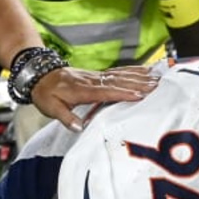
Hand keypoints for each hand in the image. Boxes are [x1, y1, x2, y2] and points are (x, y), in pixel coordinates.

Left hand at [30, 64, 156, 131]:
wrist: (40, 75)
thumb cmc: (46, 94)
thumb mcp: (51, 108)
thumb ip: (66, 117)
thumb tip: (78, 127)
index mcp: (82, 90)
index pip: (106, 92)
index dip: (123, 93)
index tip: (140, 95)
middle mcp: (92, 81)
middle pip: (119, 81)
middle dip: (139, 84)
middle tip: (158, 86)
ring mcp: (97, 76)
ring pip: (121, 75)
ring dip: (140, 77)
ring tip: (157, 78)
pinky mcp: (99, 75)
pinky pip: (119, 72)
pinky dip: (134, 71)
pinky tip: (146, 71)